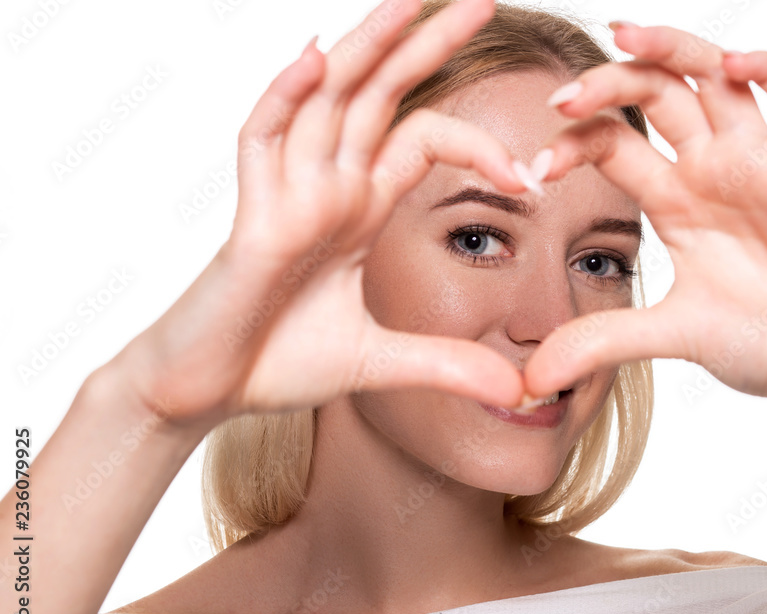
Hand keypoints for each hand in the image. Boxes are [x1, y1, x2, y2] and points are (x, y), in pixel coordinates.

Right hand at [121, 0, 530, 425]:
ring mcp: (288, 195)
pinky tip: (316, 57)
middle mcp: (327, 188)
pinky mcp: (251, 219)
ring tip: (409, 0)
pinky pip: (262, 141)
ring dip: (366, 47)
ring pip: (327, 100)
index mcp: (359, 209)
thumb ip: (448, 367)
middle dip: (428, 45)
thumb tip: (519, 392)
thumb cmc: (277, 364)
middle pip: (382, 96)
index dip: (479, 145)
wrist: (207, 395)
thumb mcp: (382, 363)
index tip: (532, 179)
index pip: (424, 141)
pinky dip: (285, 99)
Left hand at [521, 23, 766, 412]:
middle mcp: (710, 170)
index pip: (612, 142)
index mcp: (673, 201)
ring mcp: (756, 162)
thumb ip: (600, 343)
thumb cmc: (757, 344)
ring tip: (626, 34)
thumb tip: (532, 379)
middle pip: (654, 95)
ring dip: (672, 49)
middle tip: (563, 96)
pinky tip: (736, 64)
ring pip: (713, 77)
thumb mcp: (665, 336)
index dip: (572, 143)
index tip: (534, 171)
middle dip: (608, 84)